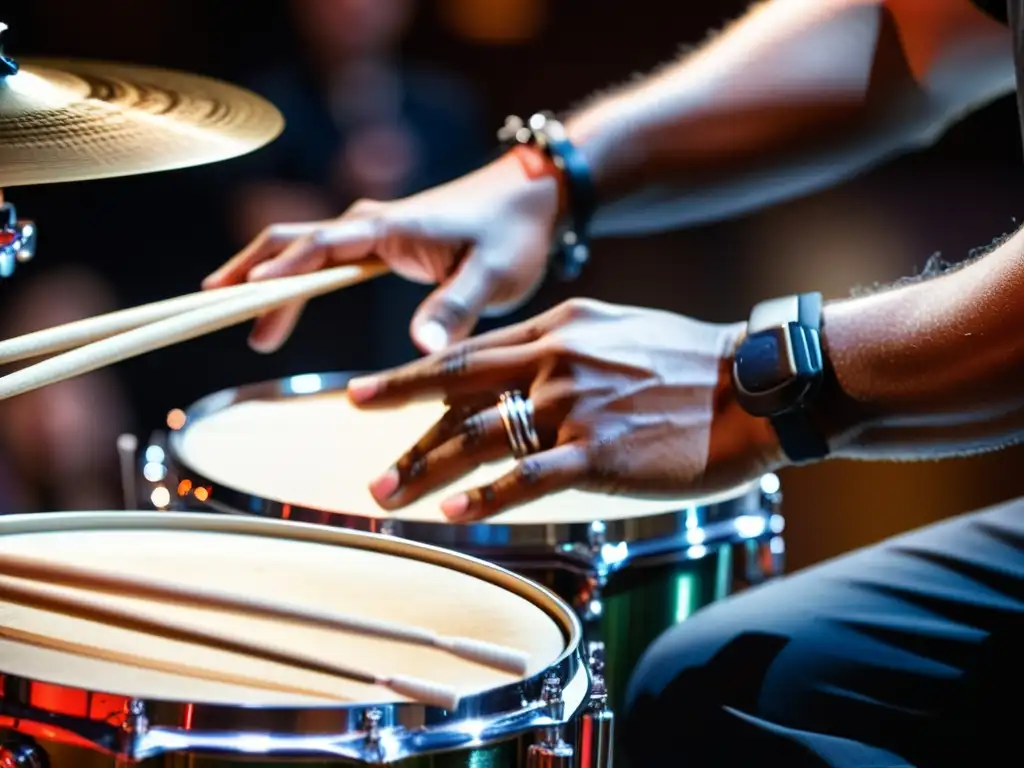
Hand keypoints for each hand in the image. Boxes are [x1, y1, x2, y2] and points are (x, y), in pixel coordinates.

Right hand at [203, 153, 559, 353]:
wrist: (534, 196)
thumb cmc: (515, 233)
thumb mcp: (493, 276)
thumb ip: (455, 308)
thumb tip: (421, 349)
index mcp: (389, 227)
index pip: (318, 247)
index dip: (278, 274)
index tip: (243, 301)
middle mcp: (371, 221)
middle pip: (292, 240)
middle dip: (250, 271)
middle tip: (213, 307)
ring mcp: (373, 228)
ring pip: (302, 244)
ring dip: (265, 272)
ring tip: (232, 310)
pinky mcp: (382, 239)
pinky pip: (323, 252)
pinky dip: (293, 272)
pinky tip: (279, 297)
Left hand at [346, 299, 783, 521]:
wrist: (752, 385)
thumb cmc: (689, 362)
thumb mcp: (616, 329)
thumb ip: (562, 343)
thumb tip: (517, 366)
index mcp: (558, 327)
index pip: (467, 355)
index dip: (409, 376)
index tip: (363, 393)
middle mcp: (556, 360)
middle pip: (457, 393)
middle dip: (400, 426)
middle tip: (362, 458)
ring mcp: (574, 406)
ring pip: (480, 437)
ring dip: (427, 469)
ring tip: (388, 495)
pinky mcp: (598, 452)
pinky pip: (527, 478)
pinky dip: (486, 497)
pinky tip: (455, 515)